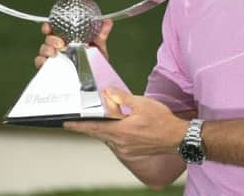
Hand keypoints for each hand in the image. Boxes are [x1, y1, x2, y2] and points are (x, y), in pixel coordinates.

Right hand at [34, 19, 113, 68]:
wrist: (96, 80)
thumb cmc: (94, 62)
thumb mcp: (99, 46)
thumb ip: (101, 33)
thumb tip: (107, 21)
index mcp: (68, 39)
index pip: (55, 30)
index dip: (49, 27)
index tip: (49, 27)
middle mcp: (60, 48)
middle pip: (48, 39)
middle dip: (51, 39)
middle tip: (60, 43)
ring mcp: (55, 58)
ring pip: (44, 50)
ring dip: (46, 49)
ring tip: (54, 52)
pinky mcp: (52, 69)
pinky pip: (41, 64)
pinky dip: (41, 61)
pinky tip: (46, 61)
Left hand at [64, 87, 187, 160]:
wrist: (177, 137)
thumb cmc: (162, 120)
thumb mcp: (142, 104)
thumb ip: (123, 98)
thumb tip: (108, 92)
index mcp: (120, 131)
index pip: (94, 128)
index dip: (79, 125)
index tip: (66, 124)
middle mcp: (120, 143)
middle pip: (98, 134)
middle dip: (88, 127)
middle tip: (77, 122)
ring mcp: (126, 149)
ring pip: (107, 138)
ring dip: (102, 130)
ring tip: (100, 120)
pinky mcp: (132, 151)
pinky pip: (116, 142)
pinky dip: (112, 134)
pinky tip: (117, 127)